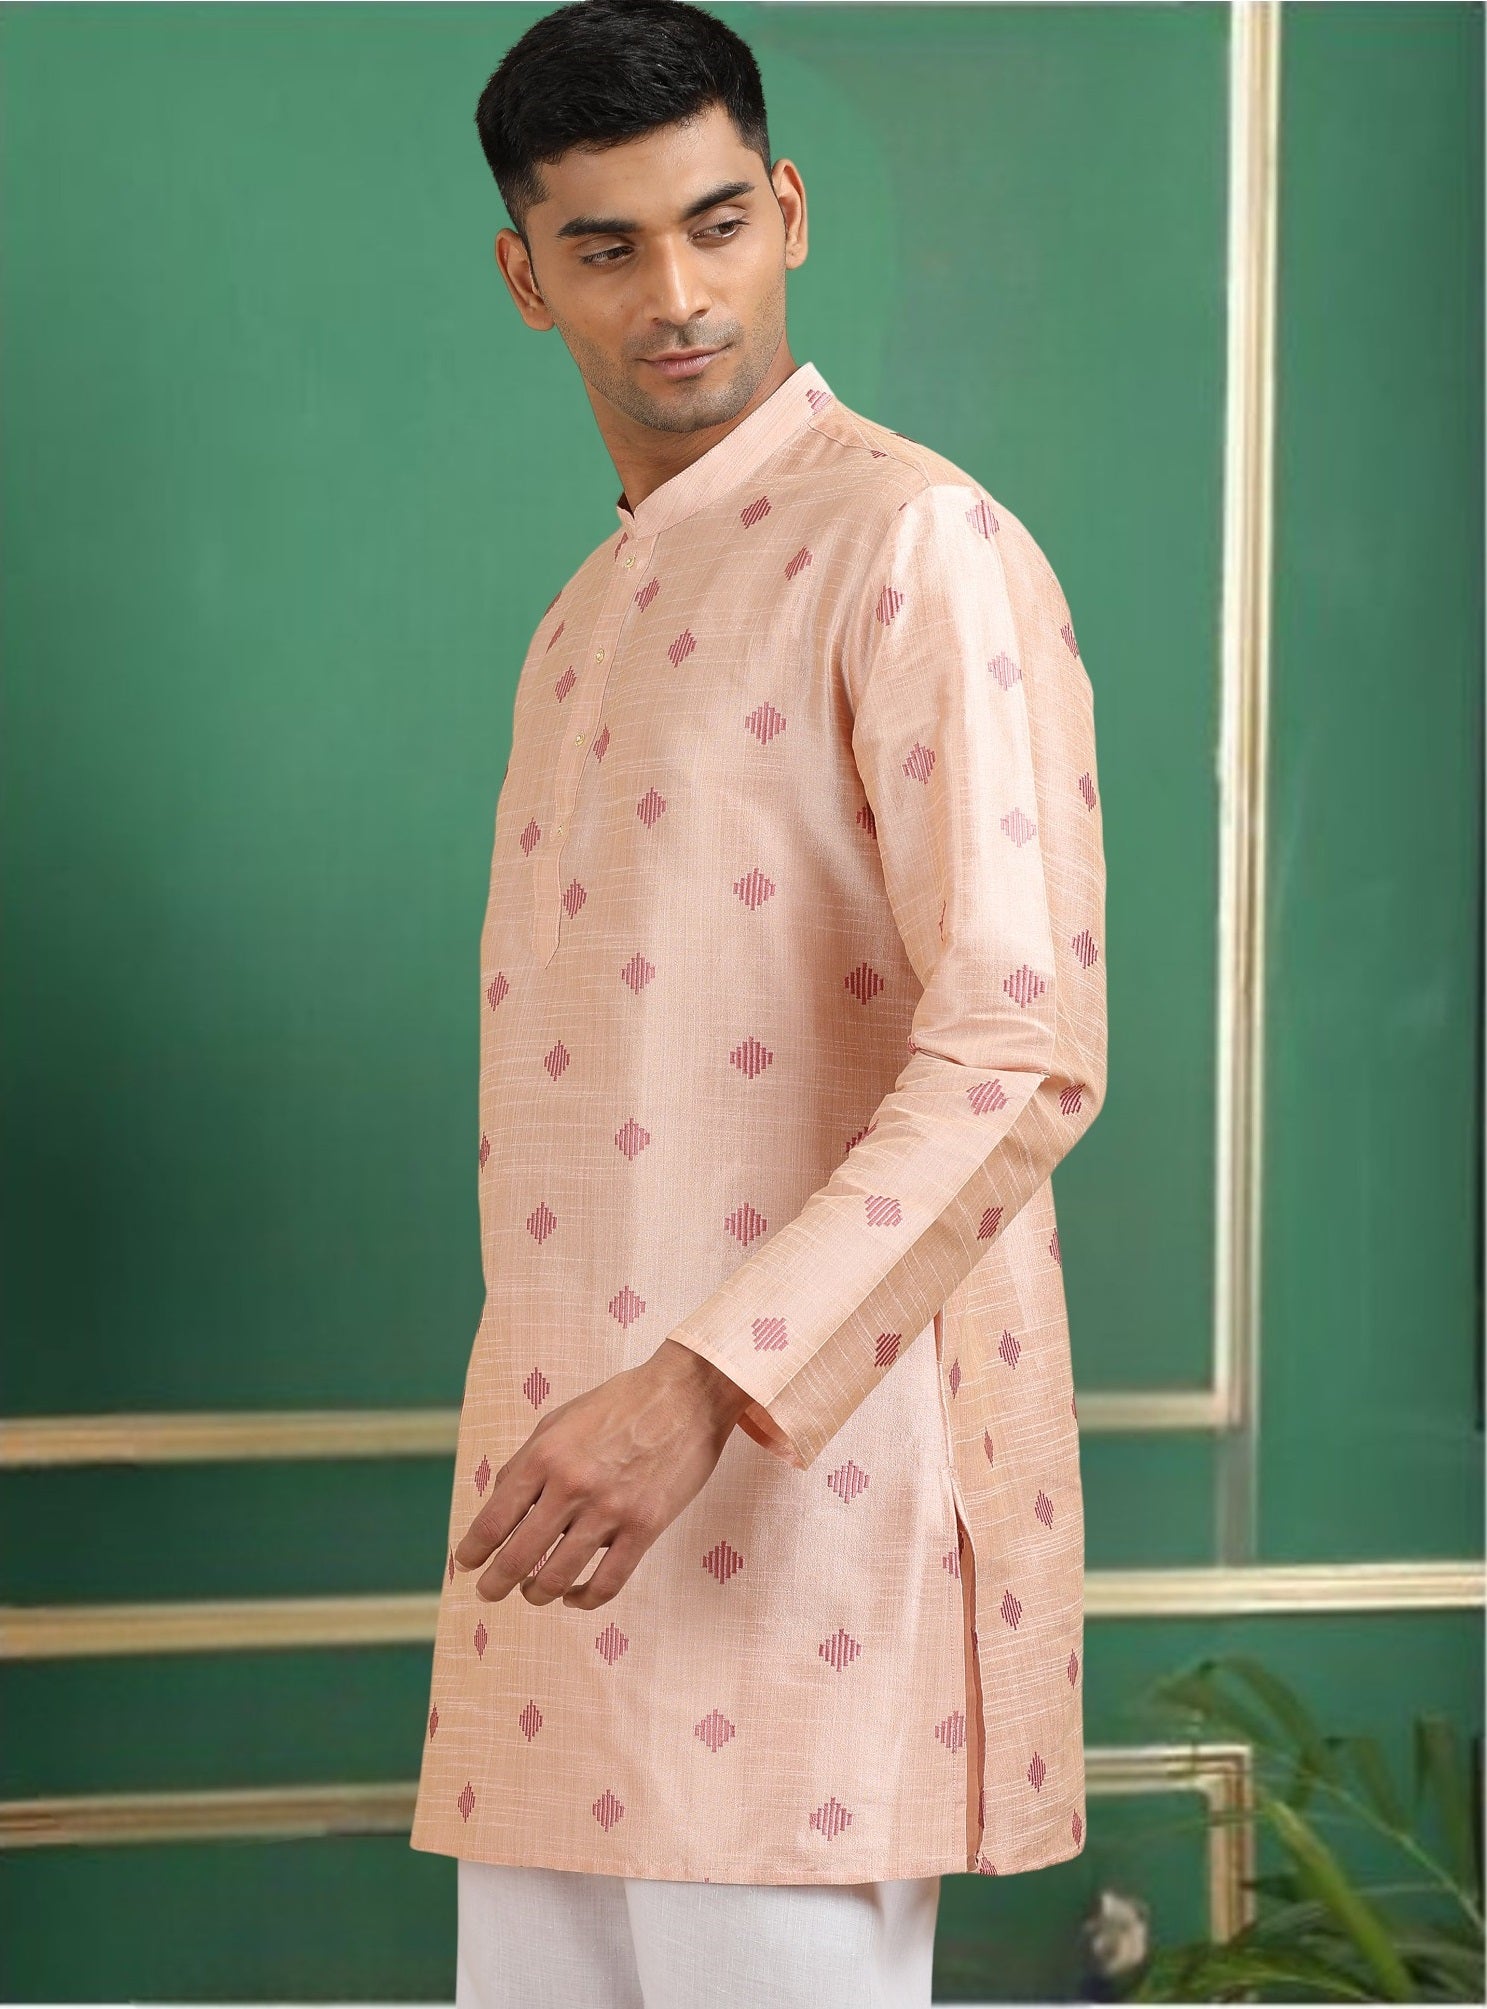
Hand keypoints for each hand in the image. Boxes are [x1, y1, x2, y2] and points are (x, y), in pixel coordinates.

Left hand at [451, 1339, 751, 1610]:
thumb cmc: (620, 1403)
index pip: (494, 1519)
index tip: (465, 1565)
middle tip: (489, 1592)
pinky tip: (575, 1596)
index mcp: (545, 1455)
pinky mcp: (645, 1526)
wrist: (686, 1393)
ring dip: (537, 1593)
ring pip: (558, 1577)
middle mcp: (572, 1485)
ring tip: (533, 1593)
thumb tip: (498, 1509)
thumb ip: (528, 1462)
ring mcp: (610, 1509)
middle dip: (495, 1583)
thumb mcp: (561, 1419)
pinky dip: (584, 1599)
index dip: (473, 1550)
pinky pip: (607, 1582)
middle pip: (519, 1556)